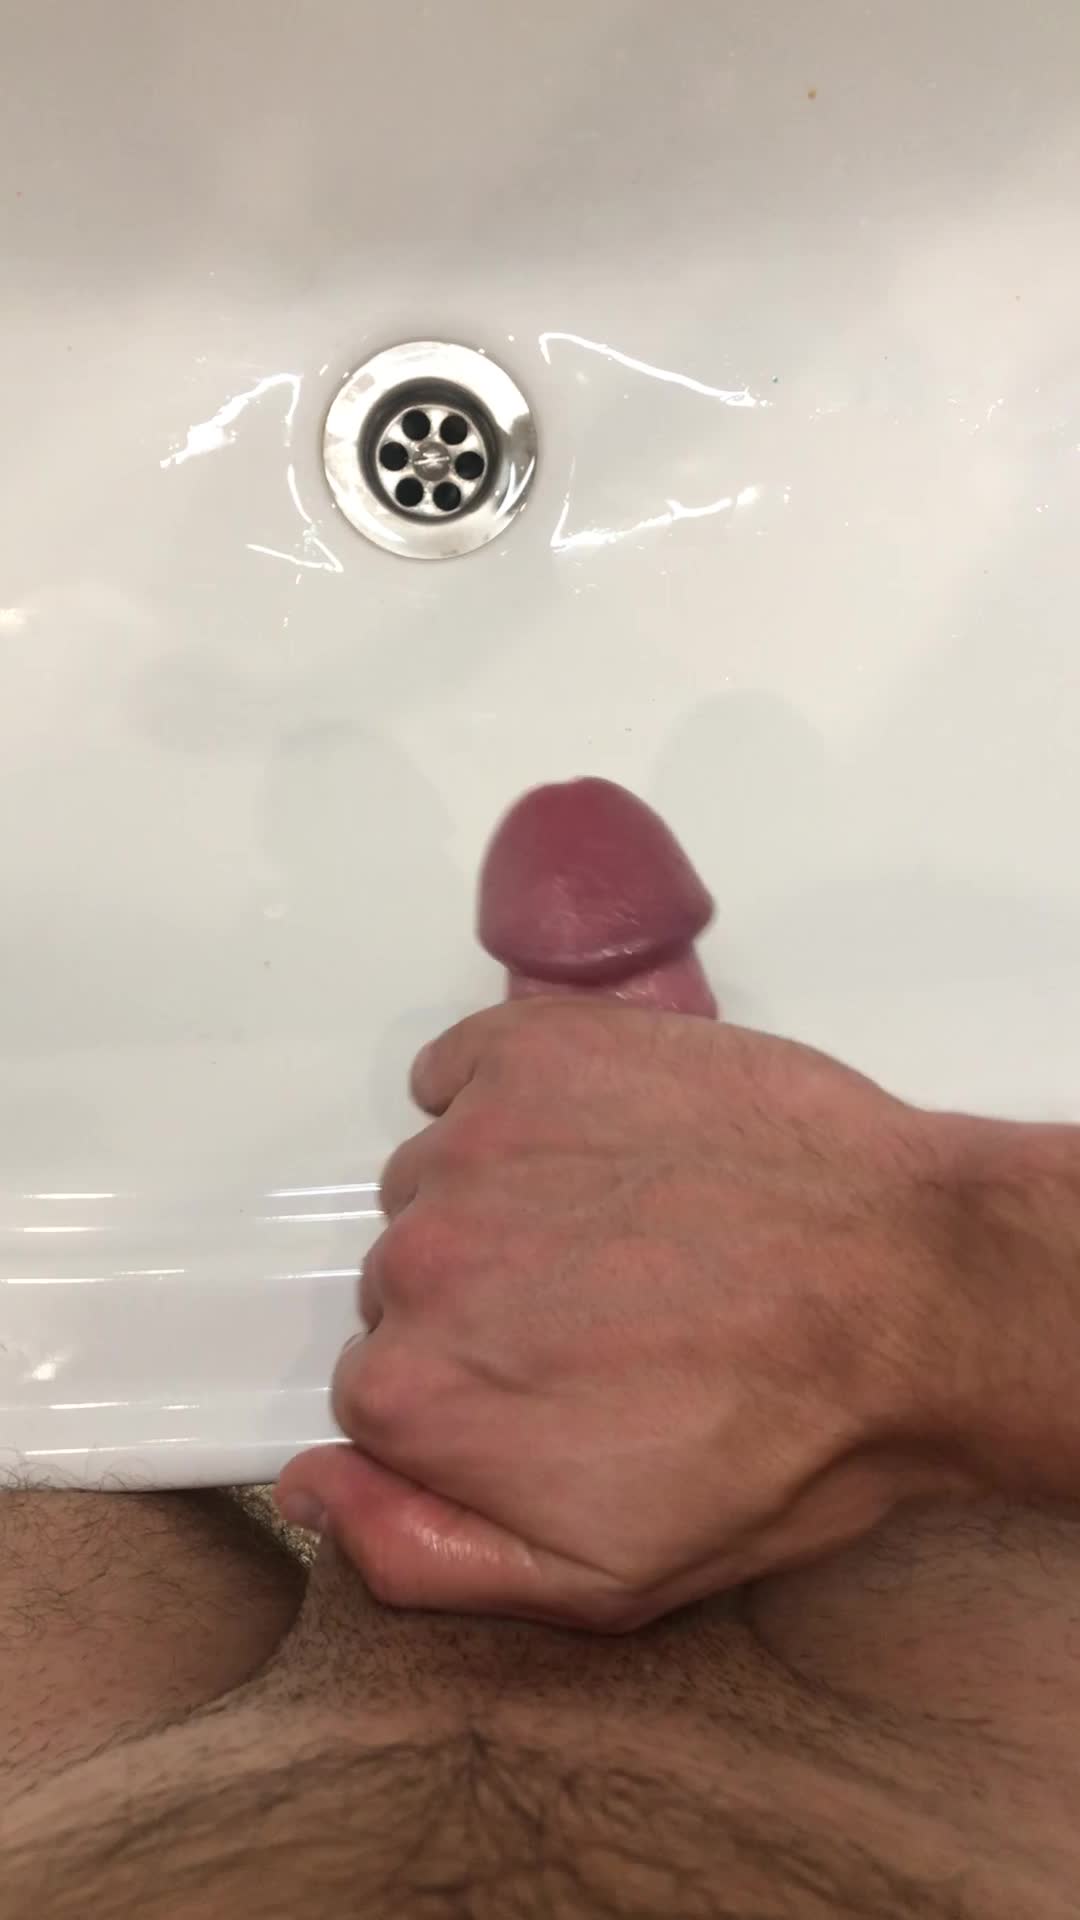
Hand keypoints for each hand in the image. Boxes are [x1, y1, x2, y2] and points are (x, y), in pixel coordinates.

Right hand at [277, 1000, 978, 1627]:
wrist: (915, 1290)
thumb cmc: (781, 1444)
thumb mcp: (603, 1578)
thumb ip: (416, 1552)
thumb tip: (301, 1483)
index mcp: (415, 1392)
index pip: (383, 1388)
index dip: (476, 1395)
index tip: (565, 1390)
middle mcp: (417, 1257)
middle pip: (409, 1280)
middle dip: (492, 1300)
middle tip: (617, 1313)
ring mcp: (478, 1140)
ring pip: (442, 1178)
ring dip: (510, 1199)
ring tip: (632, 1227)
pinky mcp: (538, 1046)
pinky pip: (461, 1069)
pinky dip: (503, 1097)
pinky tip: (598, 1140)